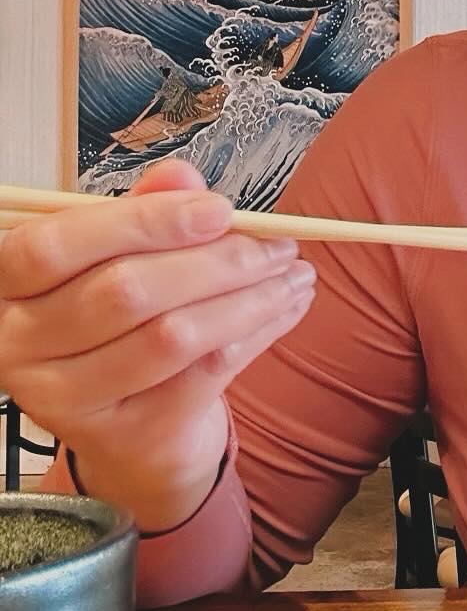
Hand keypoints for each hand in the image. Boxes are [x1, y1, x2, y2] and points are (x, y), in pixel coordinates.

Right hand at [0, 159, 314, 530]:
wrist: (134, 425)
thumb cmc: (120, 323)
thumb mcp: (121, 259)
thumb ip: (144, 213)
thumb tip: (181, 178)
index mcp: (9, 285)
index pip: (57, 245)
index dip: (143, 222)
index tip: (220, 210)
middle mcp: (21, 344)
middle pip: (124, 291)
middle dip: (217, 260)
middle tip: (278, 244)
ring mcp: (66, 398)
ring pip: (170, 336)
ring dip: (249, 298)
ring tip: (294, 274)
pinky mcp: (122, 432)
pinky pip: (204, 371)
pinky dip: (258, 331)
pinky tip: (286, 307)